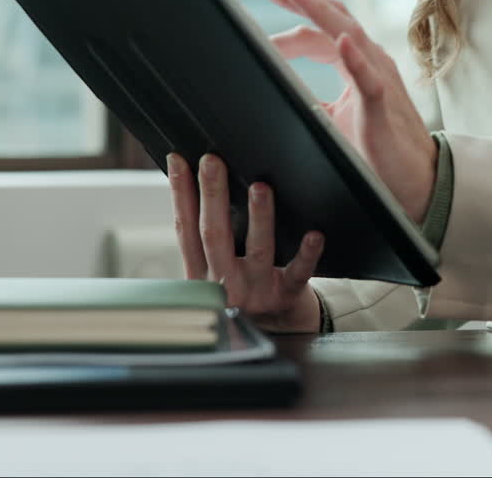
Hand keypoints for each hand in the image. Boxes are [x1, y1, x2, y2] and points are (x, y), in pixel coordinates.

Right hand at [167, 152, 322, 332]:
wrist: (275, 331)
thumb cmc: (245, 289)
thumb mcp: (216, 271)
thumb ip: (210, 239)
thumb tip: (206, 184)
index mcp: (202, 273)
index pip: (186, 229)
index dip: (180, 194)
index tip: (178, 160)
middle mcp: (224, 283)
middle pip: (215, 235)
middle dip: (212, 195)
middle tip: (212, 161)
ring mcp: (256, 292)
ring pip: (257, 251)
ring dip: (259, 217)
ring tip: (260, 188)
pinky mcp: (287, 297)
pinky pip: (298, 273)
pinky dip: (306, 254)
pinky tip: (314, 234)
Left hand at [257, 0, 437, 222]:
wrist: (415, 181)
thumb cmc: (376, 149)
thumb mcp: (331, 118)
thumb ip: (309, 99)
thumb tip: (273, 95)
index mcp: (355, 62)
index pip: (319, 26)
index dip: (292, 8)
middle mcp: (369, 60)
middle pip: (331, 16)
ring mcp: (378, 78)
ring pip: (348, 34)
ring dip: (319, 11)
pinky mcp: (383, 105)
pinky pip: (369, 78)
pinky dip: (356, 58)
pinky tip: (342, 42)